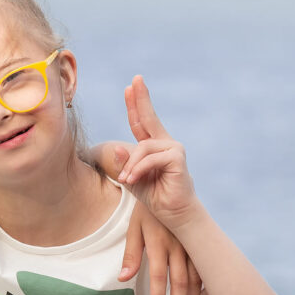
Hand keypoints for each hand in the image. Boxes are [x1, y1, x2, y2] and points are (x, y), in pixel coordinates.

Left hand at [114, 77, 198, 231]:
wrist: (175, 214)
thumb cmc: (156, 197)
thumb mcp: (133, 179)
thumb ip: (124, 165)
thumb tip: (117, 148)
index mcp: (154, 147)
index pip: (141, 123)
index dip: (136, 105)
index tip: (130, 86)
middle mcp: (165, 143)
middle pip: (148, 118)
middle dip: (141, 99)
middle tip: (135, 80)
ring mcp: (173, 148)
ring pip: (142, 147)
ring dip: (131, 165)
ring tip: (126, 179)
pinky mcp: (177, 157)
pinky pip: (150, 158)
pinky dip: (139, 169)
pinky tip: (132, 179)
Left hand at [120, 202, 200, 294]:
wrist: (166, 187)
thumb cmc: (145, 212)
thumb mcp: (134, 228)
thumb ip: (131, 254)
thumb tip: (123, 278)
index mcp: (159, 241)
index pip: (158, 274)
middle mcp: (178, 244)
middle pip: (180, 280)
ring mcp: (191, 245)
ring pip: (195, 277)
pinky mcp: (198, 244)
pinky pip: (203, 269)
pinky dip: (203, 288)